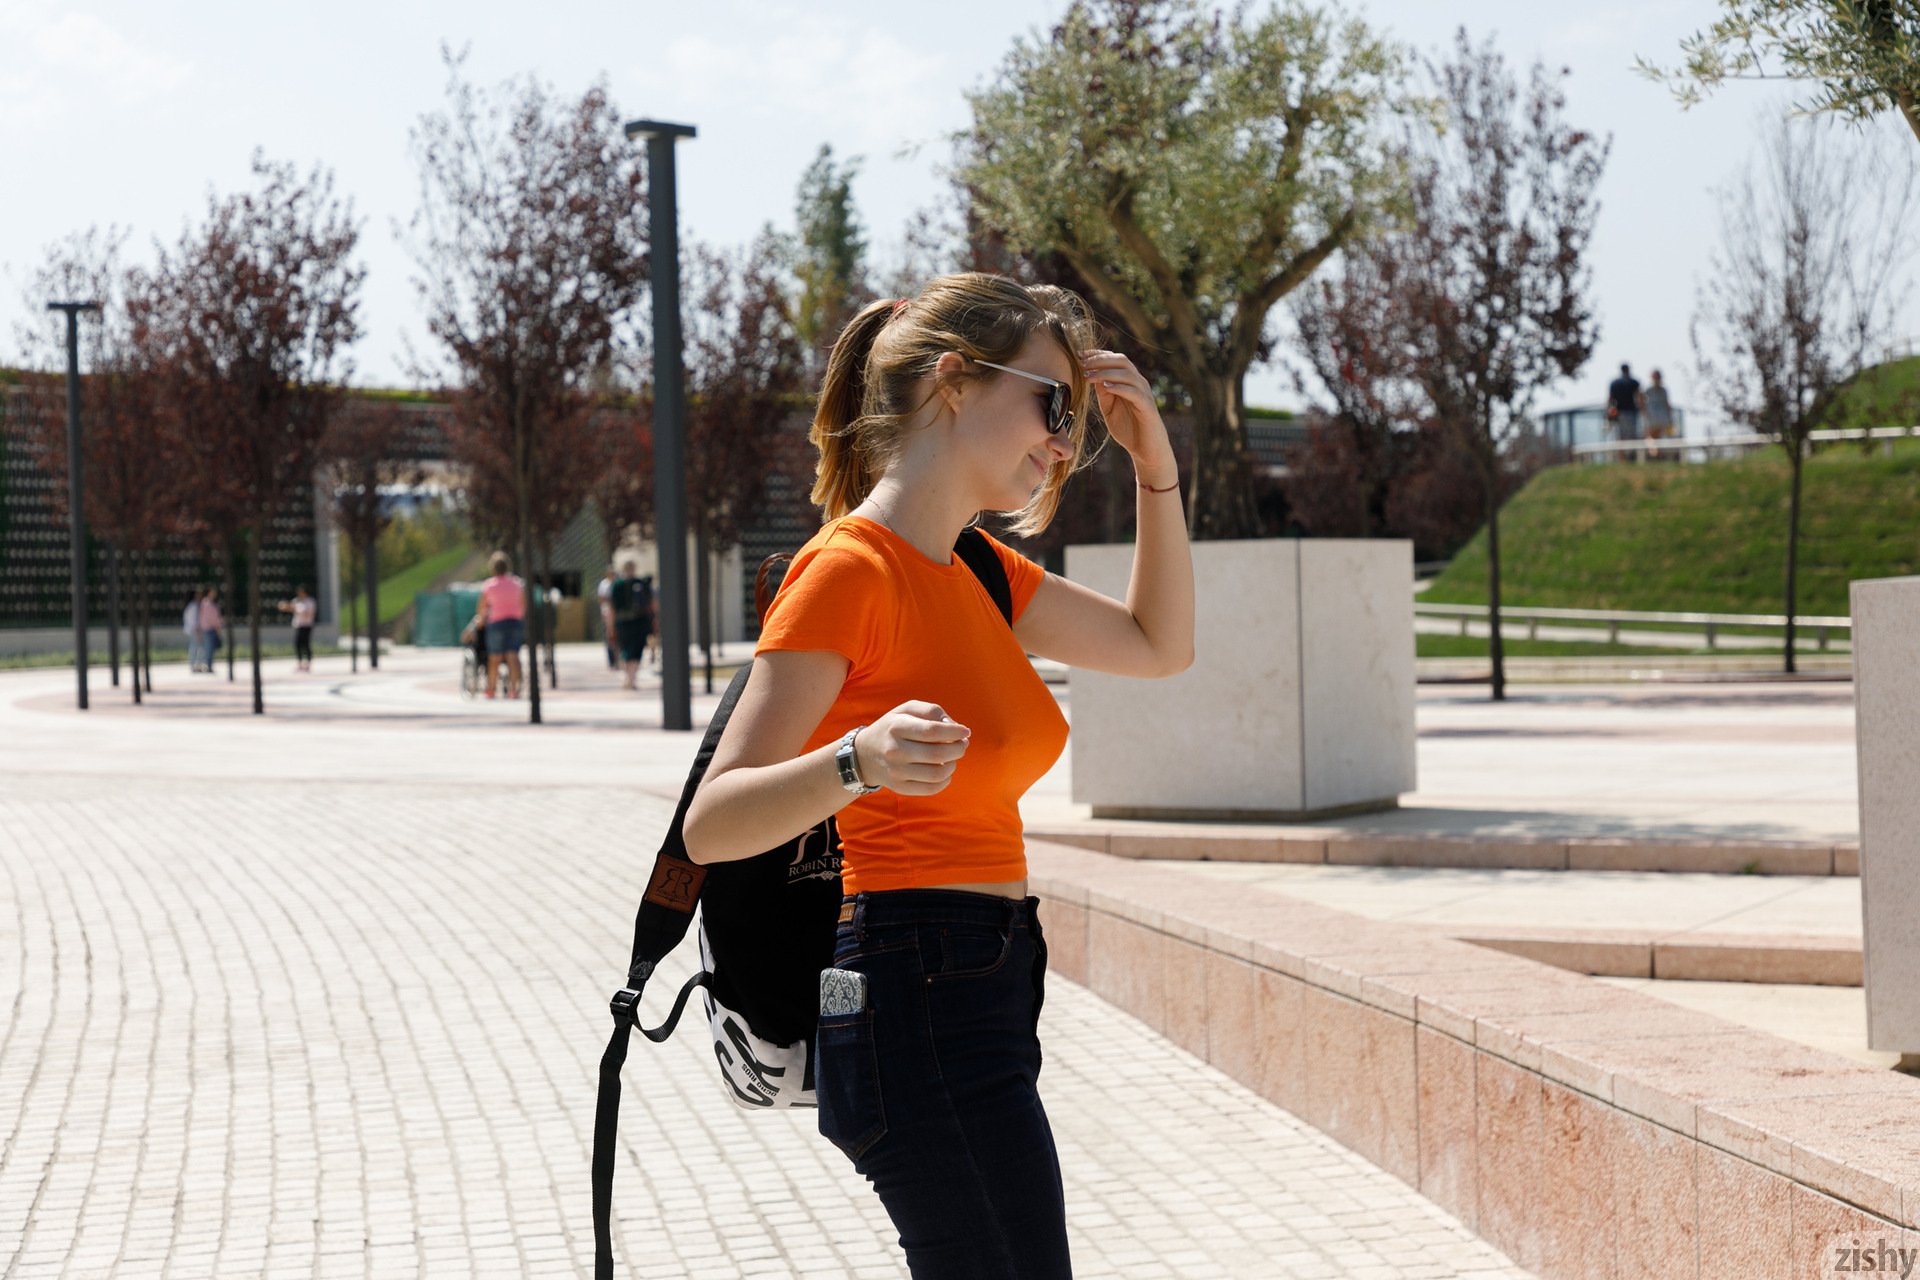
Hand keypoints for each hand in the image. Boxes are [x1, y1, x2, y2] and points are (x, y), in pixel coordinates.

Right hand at [854, 701, 970, 795]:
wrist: (865, 754)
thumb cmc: (893, 727)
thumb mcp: (906, 709)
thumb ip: (931, 711)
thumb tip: (954, 726)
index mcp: (897, 727)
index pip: (932, 731)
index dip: (955, 732)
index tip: (966, 731)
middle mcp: (895, 751)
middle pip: (937, 754)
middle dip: (958, 749)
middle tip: (962, 744)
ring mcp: (897, 772)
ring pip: (937, 773)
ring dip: (953, 764)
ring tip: (952, 757)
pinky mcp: (900, 787)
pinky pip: (931, 789)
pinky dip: (945, 780)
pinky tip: (944, 771)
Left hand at [1082, 350, 1174, 481]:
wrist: (1146, 450)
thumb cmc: (1128, 428)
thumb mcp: (1109, 408)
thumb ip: (1103, 393)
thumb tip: (1091, 375)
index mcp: (1130, 381)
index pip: (1115, 359)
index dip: (1097, 354)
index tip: (1079, 354)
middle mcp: (1139, 383)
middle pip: (1122, 360)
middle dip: (1100, 360)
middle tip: (1082, 363)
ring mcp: (1144, 393)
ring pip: (1127, 373)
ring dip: (1105, 372)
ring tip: (1088, 376)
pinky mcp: (1147, 407)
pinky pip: (1134, 392)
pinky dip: (1119, 387)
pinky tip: (1105, 388)